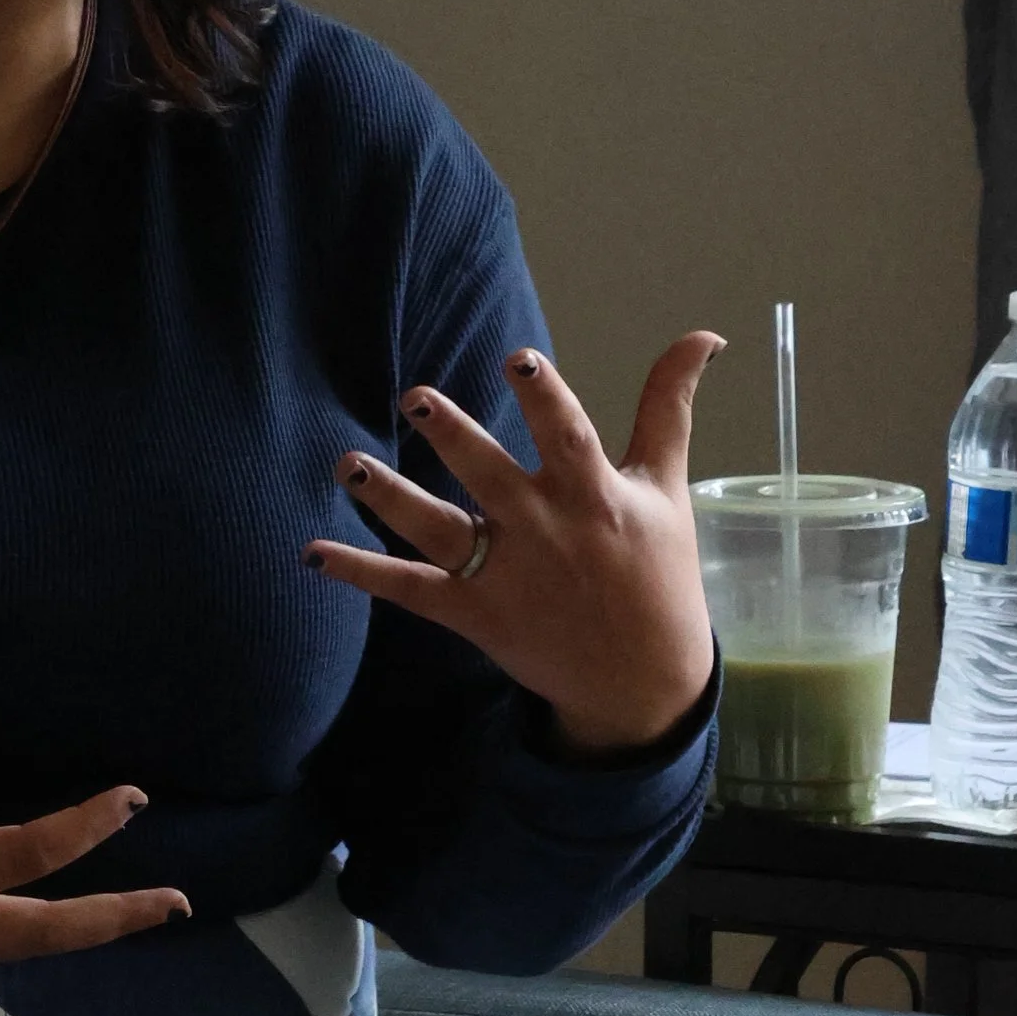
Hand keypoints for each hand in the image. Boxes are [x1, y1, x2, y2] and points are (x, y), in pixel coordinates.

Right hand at [0, 697, 191, 1012]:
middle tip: (178, 903)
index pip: (18, 856)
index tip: (131, 800)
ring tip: (139, 910)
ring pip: (25, 944)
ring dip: (86, 927)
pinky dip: (42, 928)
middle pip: (45, 932)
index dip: (81, 828)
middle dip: (114, 917)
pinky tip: (53, 913)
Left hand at [309, 335, 722, 756]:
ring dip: (389, 498)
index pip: (568, 437)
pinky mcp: (476, 615)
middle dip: (453, 436)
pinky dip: (362, 572)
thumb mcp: (666, 487)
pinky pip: (410, 590)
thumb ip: (669, 408)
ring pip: (440, 531)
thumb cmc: (657, 570)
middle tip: (414, 396)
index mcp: (595, 496)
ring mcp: (507, 576)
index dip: (544, 398)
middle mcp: (546, 532)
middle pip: (490, 477)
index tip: (518, 360)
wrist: (644, 681)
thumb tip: (703, 334)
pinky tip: (313, 552)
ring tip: (346, 463)